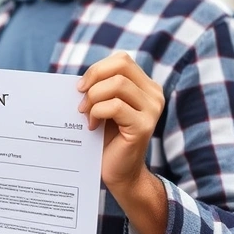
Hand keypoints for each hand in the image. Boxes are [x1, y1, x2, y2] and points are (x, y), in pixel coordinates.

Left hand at [78, 52, 165, 190]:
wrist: (118, 172)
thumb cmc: (106, 139)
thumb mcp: (104, 107)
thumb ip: (100, 88)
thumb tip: (79, 80)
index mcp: (146, 87)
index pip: (122, 60)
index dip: (98, 68)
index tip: (82, 87)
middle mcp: (154, 95)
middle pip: (120, 66)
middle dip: (94, 79)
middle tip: (81, 101)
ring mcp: (152, 110)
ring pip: (117, 84)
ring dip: (93, 98)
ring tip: (85, 115)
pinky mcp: (144, 126)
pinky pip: (115, 106)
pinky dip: (97, 113)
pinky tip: (92, 126)